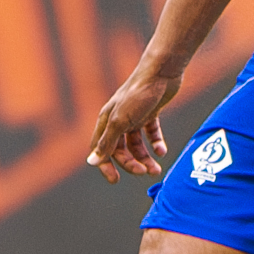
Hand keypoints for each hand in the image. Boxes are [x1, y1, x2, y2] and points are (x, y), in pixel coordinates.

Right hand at [86, 69, 181, 183]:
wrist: (162, 72)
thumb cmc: (138, 94)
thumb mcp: (121, 121)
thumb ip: (107, 143)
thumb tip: (91, 162)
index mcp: (107, 121)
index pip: (100, 149)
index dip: (106, 165)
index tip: (116, 180)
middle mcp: (118, 119)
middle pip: (120, 150)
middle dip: (132, 164)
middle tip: (146, 172)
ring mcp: (134, 116)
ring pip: (137, 144)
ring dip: (145, 158)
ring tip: (157, 169)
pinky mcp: (150, 112)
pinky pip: (151, 133)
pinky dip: (155, 143)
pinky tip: (161, 150)